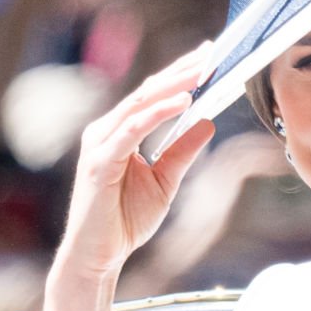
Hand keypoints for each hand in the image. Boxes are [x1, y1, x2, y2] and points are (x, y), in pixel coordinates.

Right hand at [39, 43, 215, 310]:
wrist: (100, 256)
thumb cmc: (125, 219)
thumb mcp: (166, 180)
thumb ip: (183, 150)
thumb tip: (209, 121)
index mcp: (120, 131)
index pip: (152, 95)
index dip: (180, 74)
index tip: (209, 57)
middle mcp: (106, 130)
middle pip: (147, 91)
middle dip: (180, 71)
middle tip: (211, 54)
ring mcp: (100, 143)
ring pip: (140, 103)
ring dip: (173, 85)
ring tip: (203, 71)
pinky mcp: (101, 161)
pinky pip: (132, 129)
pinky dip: (158, 113)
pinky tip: (182, 101)